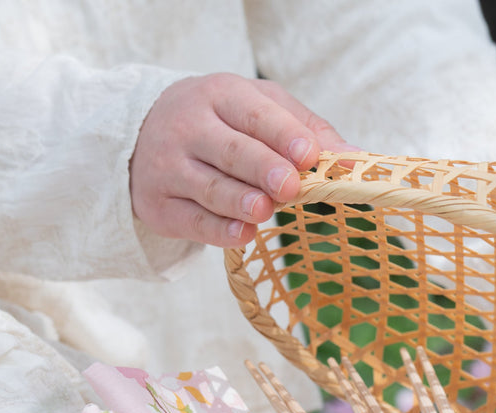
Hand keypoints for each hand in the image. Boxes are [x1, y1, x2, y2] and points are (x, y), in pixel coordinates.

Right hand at [130, 73, 356, 246]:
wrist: (142, 137)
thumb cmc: (221, 123)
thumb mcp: (259, 109)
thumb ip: (306, 130)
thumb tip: (353, 157)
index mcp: (220, 95)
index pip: (254, 115)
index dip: (283, 134)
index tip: (309, 154)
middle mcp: (188, 127)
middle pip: (231, 150)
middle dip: (262, 167)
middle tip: (289, 185)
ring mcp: (169, 167)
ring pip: (211, 187)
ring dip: (239, 200)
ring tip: (264, 209)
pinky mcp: (160, 205)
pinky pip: (193, 220)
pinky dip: (218, 230)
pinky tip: (243, 234)